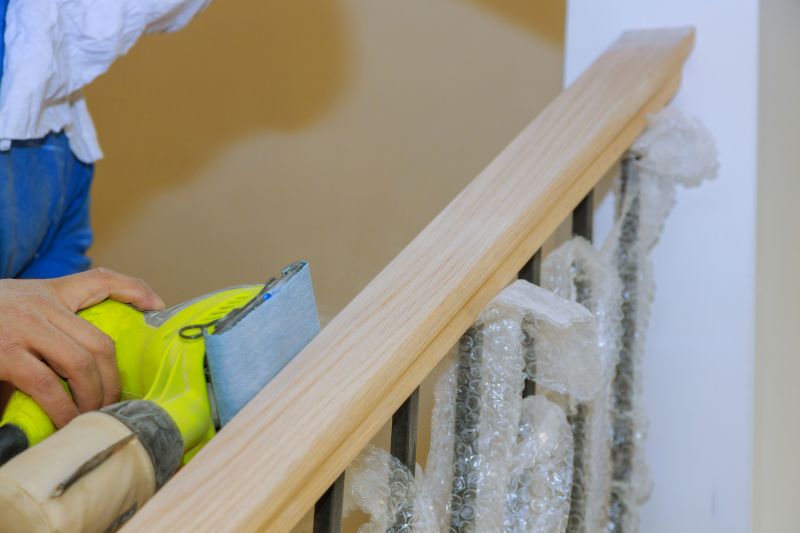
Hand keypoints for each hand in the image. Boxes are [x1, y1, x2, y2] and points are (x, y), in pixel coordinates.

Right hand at [0, 268, 163, 426]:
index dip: (133, 290)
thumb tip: (88, 361)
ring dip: (94, 396)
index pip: (100, 280)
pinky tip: (66, 422)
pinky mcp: (5, 353)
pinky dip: (63, 409)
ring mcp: (24, 328)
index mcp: (47, 292)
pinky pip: (47, 385)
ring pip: (82, 363)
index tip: (157, 304)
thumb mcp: (17, 308)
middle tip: (114, 401)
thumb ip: (49, 326)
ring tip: (93, 415)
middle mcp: (41, 305)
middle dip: (114, 377)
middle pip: (100, 341)